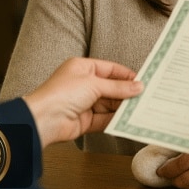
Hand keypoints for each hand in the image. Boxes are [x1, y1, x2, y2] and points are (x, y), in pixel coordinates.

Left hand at [22, 57, 142, 147]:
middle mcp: (83, 84)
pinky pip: (105, 119)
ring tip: (141, 109)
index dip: (126, 75)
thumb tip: (138, 86)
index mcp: (82, 68)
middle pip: (112, 88)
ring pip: (110, 104)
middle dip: (127, 93)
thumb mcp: (94, 84)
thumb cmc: (62, 94)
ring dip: (123, 107)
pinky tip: (129, 120)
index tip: (142, 81)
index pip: (110, 69)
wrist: (43, 119)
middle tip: (145, 97)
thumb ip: (118, 87)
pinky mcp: (86, 120)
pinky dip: (116, 120)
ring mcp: (84, 103)